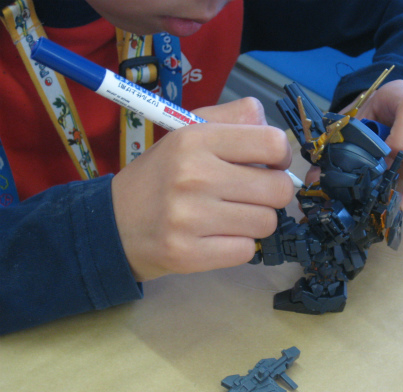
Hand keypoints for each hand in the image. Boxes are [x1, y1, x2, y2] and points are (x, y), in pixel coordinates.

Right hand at [111, 97, 294, 281]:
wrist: (113, 224)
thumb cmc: (161, 177)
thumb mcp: (187, 134)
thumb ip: (232, 119)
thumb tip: (268, 124)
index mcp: (196, 139)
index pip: (272, 143)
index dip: (281, 157)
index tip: (271, 165)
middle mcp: (194, 176)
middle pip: (279, 188)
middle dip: (274, 194)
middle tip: (254, 195)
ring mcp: (190, 218)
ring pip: (267, 222)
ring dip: (256, 222)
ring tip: (233, 216)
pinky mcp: (188, 253)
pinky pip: (246, 250)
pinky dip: (239, 246)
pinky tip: (220, 237)